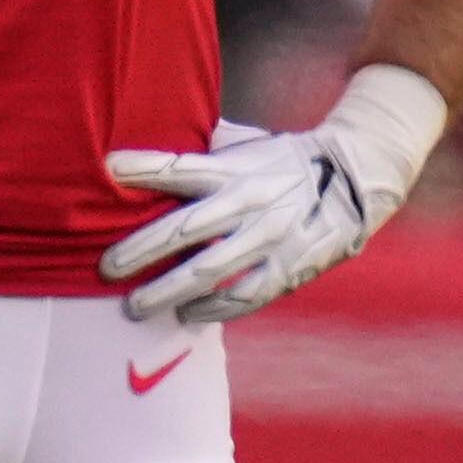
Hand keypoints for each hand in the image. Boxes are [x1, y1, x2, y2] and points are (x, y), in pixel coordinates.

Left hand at [100, 69, 445, 324]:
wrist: (358, 176)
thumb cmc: (282, 162)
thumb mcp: (247, 147)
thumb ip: (203, 154)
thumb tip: (142, 153)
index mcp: (235, 170)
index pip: (180, 167)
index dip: (144, 168)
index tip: (107, 168)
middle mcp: (250, 202)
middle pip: (183, 229)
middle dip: (139, 250)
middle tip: (104, 267)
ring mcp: (270, 237)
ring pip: (208, 271)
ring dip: (166, 291)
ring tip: (134, 306)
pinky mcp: (290, 267)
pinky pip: (244, 296)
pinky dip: (213, 309)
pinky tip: (187, 315)